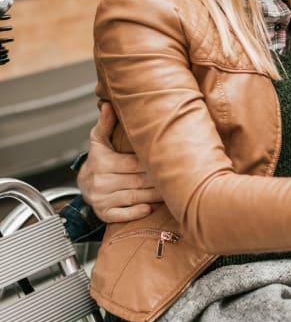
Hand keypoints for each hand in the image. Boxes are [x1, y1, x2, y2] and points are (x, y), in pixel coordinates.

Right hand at [77, 102, 161, 222]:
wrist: (83, 183)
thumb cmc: (99, 159)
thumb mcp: (99, 140)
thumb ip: (105, 124)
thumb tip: (109, 105)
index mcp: (102, 162)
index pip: (133, 164)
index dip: (152, 164)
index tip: (170, 161)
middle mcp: (100, 181)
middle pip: (136, 181)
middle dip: (157, 180)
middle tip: (177, 178)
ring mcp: (101, 199)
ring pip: (133, 197)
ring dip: (153, 196)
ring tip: (171, 192)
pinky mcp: (103, 213)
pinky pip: (121, 215)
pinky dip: (136, 213)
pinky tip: (149, 208)